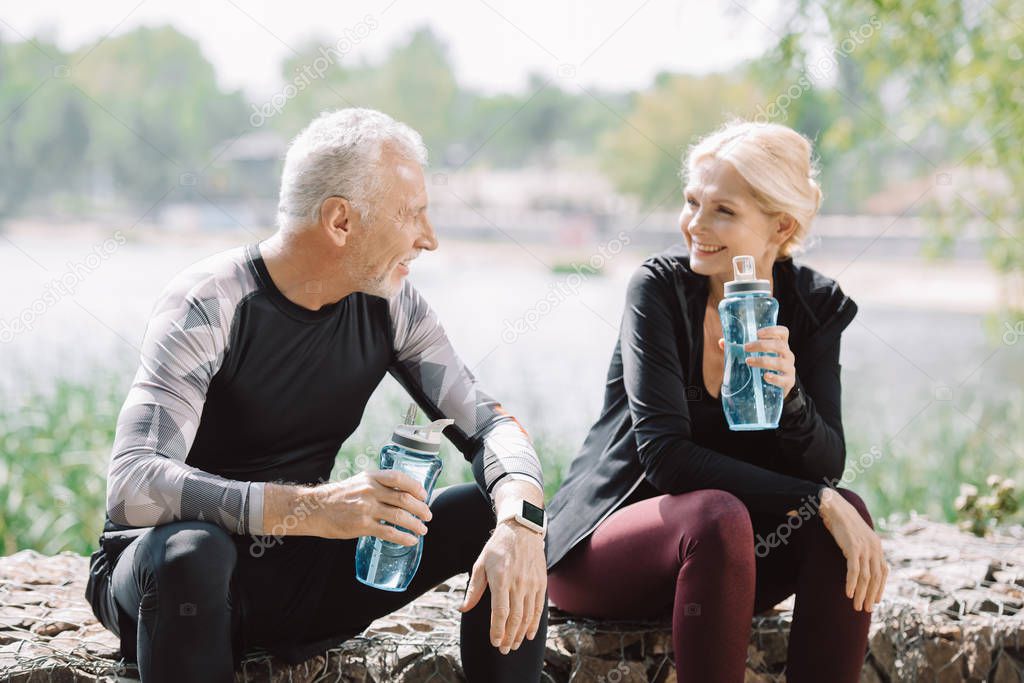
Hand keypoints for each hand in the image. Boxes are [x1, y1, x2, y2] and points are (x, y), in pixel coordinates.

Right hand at [263, 470, 431, 543]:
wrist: (314, 509)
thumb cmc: (337, 497)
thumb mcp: (358, 482)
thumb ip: (377, 485)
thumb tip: (400, 494)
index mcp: (370, 478)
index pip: (399, 478)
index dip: (415, 486)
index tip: (424, 495)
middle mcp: (369, 490)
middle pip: (403, 499)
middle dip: (420, 508)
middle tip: (428, 516)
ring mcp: (366, 508)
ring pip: (399, 516)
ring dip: (415, 524)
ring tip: (422, 530)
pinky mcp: (361, 526)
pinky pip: (388, 532)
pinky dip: (403, 537)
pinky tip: (410, 541)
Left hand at [459, 519, 546, 654]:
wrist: (522, 530)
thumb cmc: (498, 547)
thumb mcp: (480, 564)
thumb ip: (474, 589)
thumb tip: (463, 609)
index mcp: (501, 578)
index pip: (500, 612)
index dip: (497, 631)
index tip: (494, 643)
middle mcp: (518, 583)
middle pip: (515, 618)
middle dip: (509, 638)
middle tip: (503, 650)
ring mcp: (532, 584)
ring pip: (528, 616)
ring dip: (521, 634)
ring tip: (514, 645)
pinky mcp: (541, 583)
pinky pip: (539, 608)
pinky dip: (534, 624)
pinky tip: (529, 634)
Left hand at [718, 325, 796, 398]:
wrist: (775, 390)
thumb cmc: (763, 368)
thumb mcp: (755, 357)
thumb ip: (738, 349)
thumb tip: (722, 342)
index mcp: (780, 346)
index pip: (783, 332)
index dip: (772, 330)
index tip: (757, 333)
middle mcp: (787, 355)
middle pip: (780, 345)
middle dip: (762, 345)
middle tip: (746, 348)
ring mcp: (789, 369)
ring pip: (780, 362)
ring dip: (763, 360)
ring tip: (748, 361)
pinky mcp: (788, 382)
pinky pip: (783, 379)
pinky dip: (774, 377)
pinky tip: (765, 377)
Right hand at [819, 488, 888, 611]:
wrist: (835, 506)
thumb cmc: (842, 522)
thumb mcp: (856, 536)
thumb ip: (861, 548)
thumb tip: (858, 560)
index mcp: (877, 546)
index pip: (883, 572)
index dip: (880, 587)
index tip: (875, 600)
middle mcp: (874, 548)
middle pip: (875, 578)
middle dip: (871, 595)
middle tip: (866, 609)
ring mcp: (864, 548)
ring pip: (866, 577)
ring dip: (861, 594)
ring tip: (857, 606)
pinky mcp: (853, 548)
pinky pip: (853, 570)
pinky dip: (852, 583)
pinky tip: (848, 593)